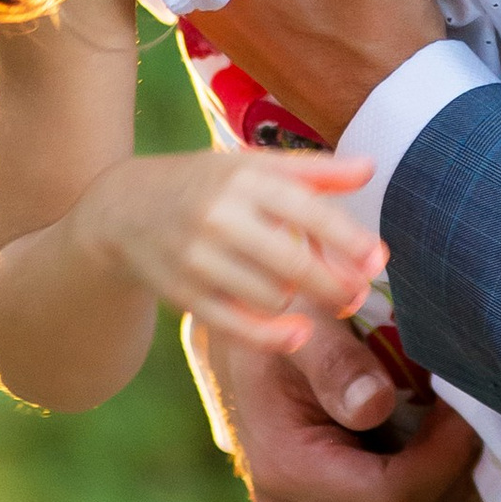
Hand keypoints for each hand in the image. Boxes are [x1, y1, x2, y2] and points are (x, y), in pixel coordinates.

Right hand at [91, 149, 384, 348]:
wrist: (122, 210)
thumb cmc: (205, 184)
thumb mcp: (253, 166)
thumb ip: (314, 171)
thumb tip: (370, 169)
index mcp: (244, 177)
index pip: (308, 211)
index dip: (349, 239)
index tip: (378, 259)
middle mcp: (220, 216)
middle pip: (294, 264)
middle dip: (336, 286)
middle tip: (357, 295)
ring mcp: (199, 259)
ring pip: (270, 297)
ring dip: (300, 302)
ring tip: (308, 293)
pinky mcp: (184, 295)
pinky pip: (237, 326)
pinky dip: (272, 336)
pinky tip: (298, 333)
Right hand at [185, 314, 480, 501]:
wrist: (238, 333)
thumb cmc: (278, 317)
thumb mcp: (304, 321)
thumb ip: (335, 362)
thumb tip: (376, 405)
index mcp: (286, 469)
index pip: (394, 497)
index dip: (447, 456)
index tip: (469, 406)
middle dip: (455, 465)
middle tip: (468, 405)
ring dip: (447, 471)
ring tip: (451, 411)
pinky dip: (431, 475)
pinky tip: (432, 427)